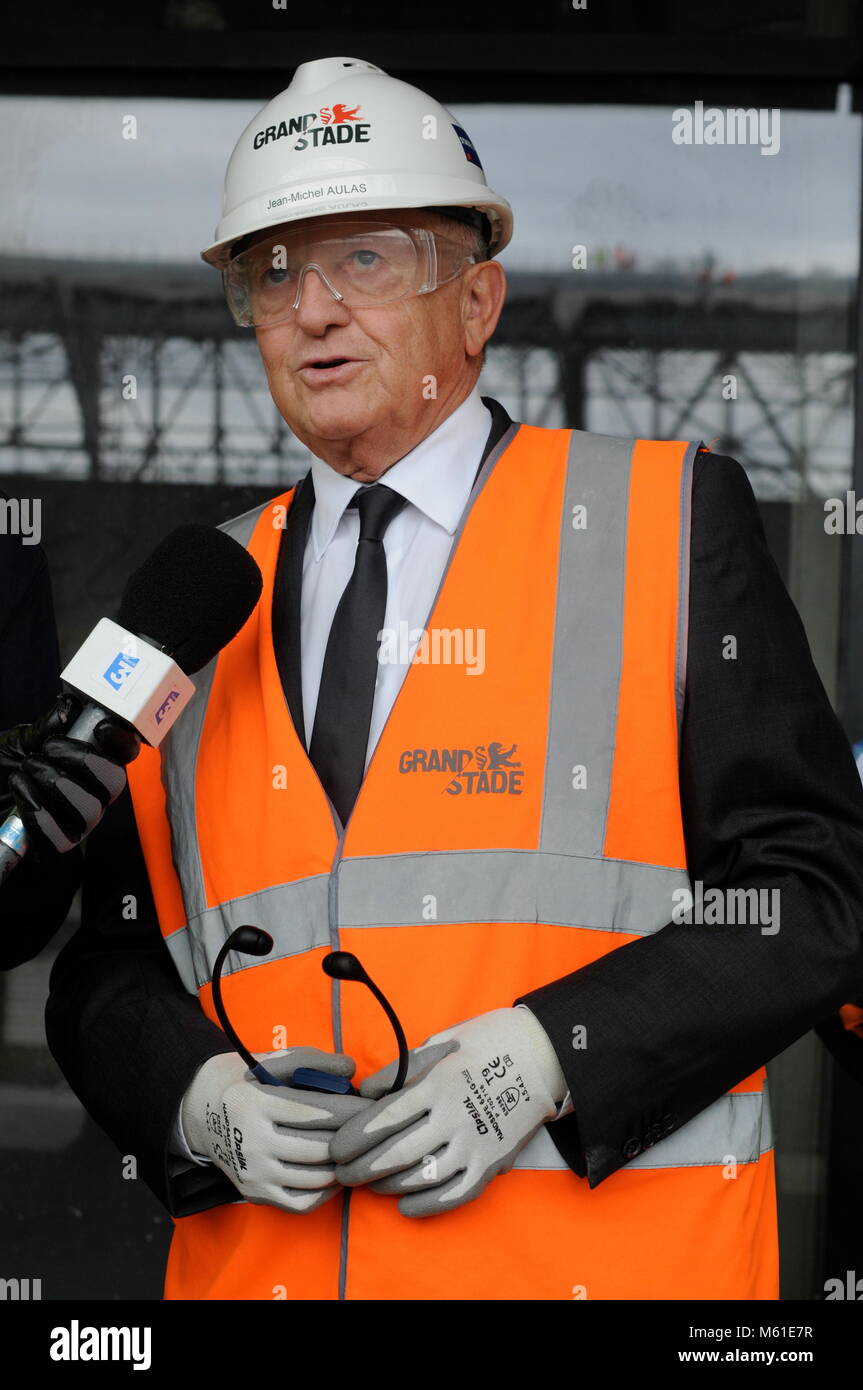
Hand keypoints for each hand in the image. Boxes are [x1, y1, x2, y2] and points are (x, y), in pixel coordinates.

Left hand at [1, 692, 138, 856]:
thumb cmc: (5, 770)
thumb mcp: (21, 741)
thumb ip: (48, 725)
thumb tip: (70, 706)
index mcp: (92, 763)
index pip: (124, 752)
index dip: (121, 739)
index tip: (102, 728)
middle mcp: (94, 793)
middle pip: (115, 782)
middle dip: (86, 761)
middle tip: (52, 748)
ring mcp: (80, 821)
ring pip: (90, 809)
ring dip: (55, 783)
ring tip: (28, 769)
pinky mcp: (60, 844)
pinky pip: (62, 836)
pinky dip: (39, 813)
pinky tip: (22, 792)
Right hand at [180, 1048, 372, 1213]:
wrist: (203, 1110)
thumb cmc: (249, 1079)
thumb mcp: (274, 1060)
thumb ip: (313, 1061)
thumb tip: (350, 1071)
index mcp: (255, 1103)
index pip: (315, 1112)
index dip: (351, 1110)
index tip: (371, 1107)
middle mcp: (251, 1141)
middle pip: (319, 1148)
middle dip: (352, 1139)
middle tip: (371, 1131)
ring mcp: (253, 1172)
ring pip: (315, 1177)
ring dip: (343, 1165)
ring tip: (356, 1150)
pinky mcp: (255, 1193)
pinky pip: (301, 1203)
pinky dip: (326, 1192)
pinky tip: (335, 1174)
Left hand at [330, 1006, 567, 1217]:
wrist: (544, 1054)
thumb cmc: (487, 1041)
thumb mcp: (442, 1041)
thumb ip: (404, 1068)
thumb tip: (369, 1091)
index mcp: (438, 1083)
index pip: (384, 1119)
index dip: (355, 1138)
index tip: (336, 1148)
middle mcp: (453, 1116)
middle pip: (396, 1153)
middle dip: (362, 1169)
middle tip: (343, 1174)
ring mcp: (474, 1143)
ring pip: (422, 1177)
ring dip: (389, 1186)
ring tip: (372, 1184)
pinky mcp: (492, 1162)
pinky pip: (455, 1193)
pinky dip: (426, 1204)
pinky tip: (405, 1205)